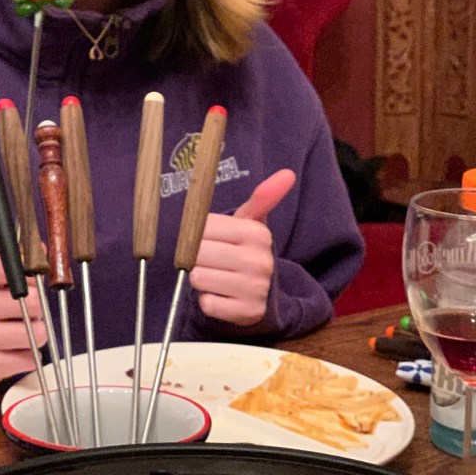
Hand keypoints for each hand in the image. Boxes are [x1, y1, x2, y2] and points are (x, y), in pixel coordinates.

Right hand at [0, 253, 45, 406]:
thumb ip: (11, 267)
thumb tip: (42, 250)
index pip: (12, 266)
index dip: (31, 275)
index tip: (29, 282)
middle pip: (32, 301)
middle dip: (37, 309)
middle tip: (25, 313)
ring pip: (36, 332)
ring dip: (35, 334)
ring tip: (19, 334)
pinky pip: (30, 358)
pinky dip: (28, 356)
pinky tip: (12, 353)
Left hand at [189, 169, 295, 325]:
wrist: (263, 296)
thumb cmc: (247, 251)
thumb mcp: (252, 223)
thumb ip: (263, 197)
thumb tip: (287, 173)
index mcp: (257, 233)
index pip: (204, 226)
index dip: (200, 234)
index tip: (212, 239)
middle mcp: (259, 260)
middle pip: (199, 252)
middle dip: (198, 257)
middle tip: (213, 261)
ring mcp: (254, 289)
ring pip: (199, 278)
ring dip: (202, 280)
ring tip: (217, 277)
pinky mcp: (246, 313)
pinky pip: (207, 304)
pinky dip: (208, 301)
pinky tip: (222, 296)